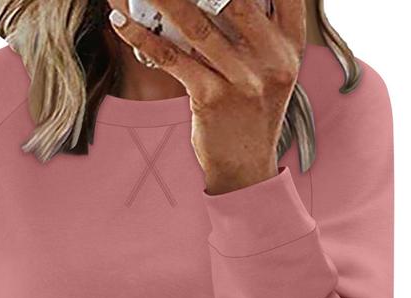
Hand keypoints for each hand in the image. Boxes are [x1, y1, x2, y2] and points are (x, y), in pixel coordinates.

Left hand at [108, 0, 305, 194]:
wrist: (245, 168)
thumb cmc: (252, 114)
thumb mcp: (270, 71)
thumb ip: (256, 32)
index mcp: (289, 46)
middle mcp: (271, 60)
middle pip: (234, 0)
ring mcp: (242, 81)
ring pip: (197, 26)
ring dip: (163, 0)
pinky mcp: (211, 100)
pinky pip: (172, 58)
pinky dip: (142, 37)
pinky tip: (122, 22)